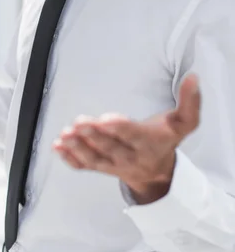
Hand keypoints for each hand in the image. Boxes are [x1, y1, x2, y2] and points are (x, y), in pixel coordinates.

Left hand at [53, 74, 200, 202]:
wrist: (160, 174)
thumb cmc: (166, 139)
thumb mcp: (184, 123)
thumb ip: (190, 101)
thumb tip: (194, 76)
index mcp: (150, 142)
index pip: (134, 135)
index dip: (120, 128)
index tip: (106, 118)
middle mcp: (131, 156)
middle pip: (111, 147)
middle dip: (93, 135)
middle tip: (78, 122)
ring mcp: (114, 165)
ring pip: (95, 159)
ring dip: (78, 147)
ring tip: (64, 135)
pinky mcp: (102, 168)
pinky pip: (85, 167)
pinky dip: (70, 159)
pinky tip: (57, 147)